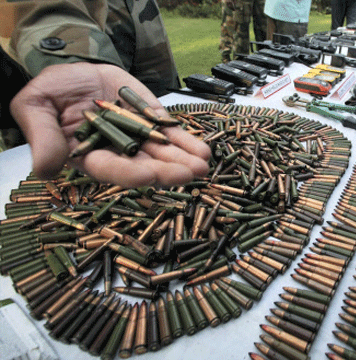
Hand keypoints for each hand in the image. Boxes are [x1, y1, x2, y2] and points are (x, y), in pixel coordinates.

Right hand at [10, 62, 210, 187]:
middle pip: (145, 165)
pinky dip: (186, 141)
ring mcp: (137, 136)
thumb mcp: (35, 108)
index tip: (149, 174)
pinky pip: (170, 133)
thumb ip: (43, 136)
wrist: (72, 72)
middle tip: (190, 174)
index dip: (129, 173)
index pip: (110, 169)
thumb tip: (45, 169)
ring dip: (184, 160)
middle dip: (168, 171)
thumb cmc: (49, 93)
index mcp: (89, 155)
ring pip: (163, 152)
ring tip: (204, 164)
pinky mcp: (151, 120)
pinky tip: (203, 150)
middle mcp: (117, 151)